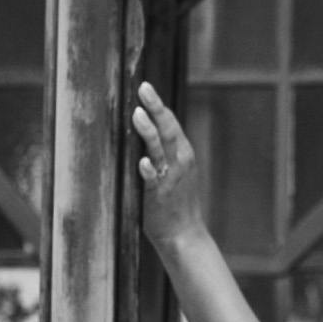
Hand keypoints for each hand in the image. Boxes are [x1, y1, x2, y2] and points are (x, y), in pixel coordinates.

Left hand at [132, 82, 206, 255]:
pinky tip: (142, 161)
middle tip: (143, 88)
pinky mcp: (159, 195)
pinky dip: (149, 170)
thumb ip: (162, 151)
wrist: (184, 234)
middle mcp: (179, 162)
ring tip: (137, 114)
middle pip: (167, 129)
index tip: (146, 86)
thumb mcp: (174, 171)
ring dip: (149, 132)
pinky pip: (154, 180)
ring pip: (159, 150)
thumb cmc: (175, 201)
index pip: (170, 123)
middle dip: (155, 108)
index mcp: (182, 154)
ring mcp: (170, 178)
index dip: (158, 105)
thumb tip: (144, 128)